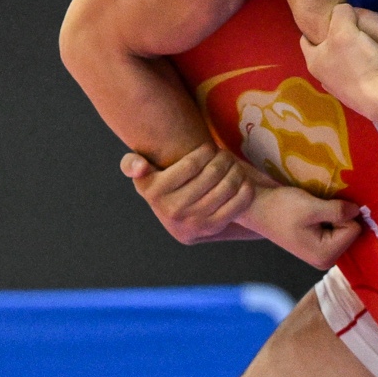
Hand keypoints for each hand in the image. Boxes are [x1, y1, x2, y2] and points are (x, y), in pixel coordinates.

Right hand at [121, 143, 254, 243]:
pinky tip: (242, 180)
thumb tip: (140, 166)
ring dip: (236, 170)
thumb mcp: (142, 176)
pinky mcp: (213, 229)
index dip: (207, 151)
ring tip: (233, 164)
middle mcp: (173, 210)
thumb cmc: (161, 186)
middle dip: (223, 158)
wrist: (178, 221)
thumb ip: (131, 165)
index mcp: (155, 193)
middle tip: (225, 155)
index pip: (192, 163)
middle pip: (212, 173)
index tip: (210, 148)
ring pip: (227, 186)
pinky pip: (238, 204)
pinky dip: (245, 188)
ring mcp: (194, 222)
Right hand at [240, 183, 363, 269]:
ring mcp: (323, 253)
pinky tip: (312, 214)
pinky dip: (328, 218)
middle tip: (315, 209)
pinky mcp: (319, 244)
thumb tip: (358, 211)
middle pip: (351, 231)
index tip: (320, 209)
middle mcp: (327, 259)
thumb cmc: (281, 208)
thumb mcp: (311, 207)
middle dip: (339, 216)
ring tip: (312, 211)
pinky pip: (336, 229)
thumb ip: (338, 211)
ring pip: (345, 229)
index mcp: (326, 255)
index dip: (341, 214)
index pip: (354, 229)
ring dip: (333, 216)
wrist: (258, 207)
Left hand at [300, 2, 377, 114]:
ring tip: (360, 45)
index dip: (313, 27)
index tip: (325, 19)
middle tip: (345, 29)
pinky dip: (358, 68)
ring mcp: (339, 90)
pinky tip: (370, 63)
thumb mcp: (346, 29)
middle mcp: (322, 78)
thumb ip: (340, 14)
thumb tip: (341, 9)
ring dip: (345, 55)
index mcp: (314, 61)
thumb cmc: (359, 62)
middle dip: (331, 41)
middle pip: (322, 53)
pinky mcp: (355, 97)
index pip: (305, 39)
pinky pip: (352, 76)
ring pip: (337, 65)